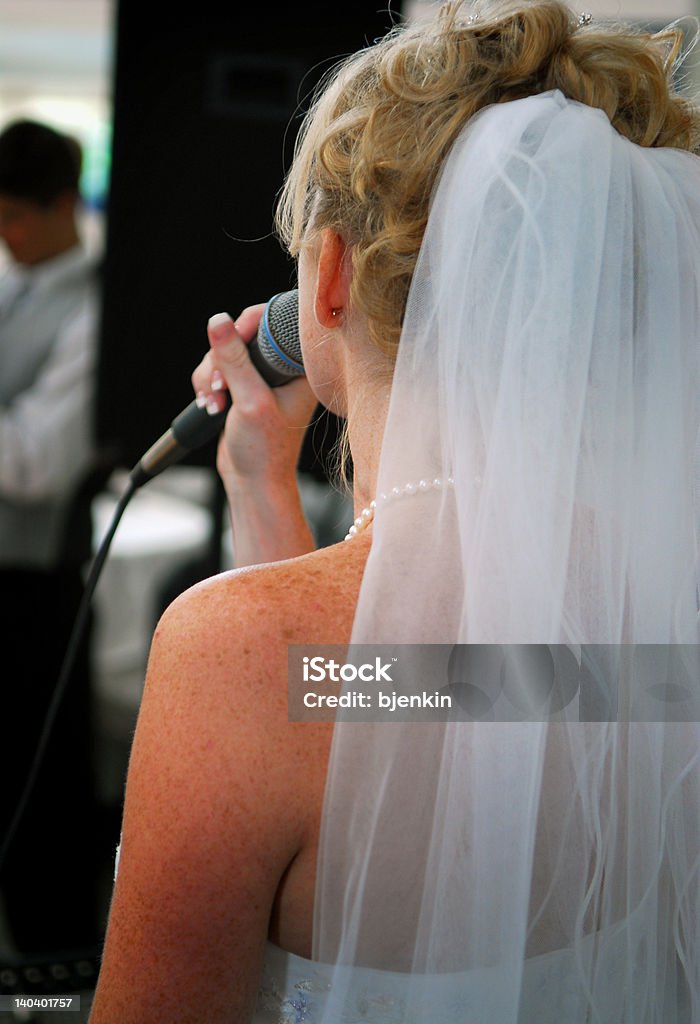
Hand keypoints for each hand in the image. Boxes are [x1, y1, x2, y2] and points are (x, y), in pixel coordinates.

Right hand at [191, 303, 318, 563]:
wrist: (254, 482)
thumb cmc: (264, 450)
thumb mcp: (249, 401)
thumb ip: (234, 360)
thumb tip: (217, 321)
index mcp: (300, 367)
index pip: (275, 322)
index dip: (249, 326)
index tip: (232, 343)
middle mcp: (283, 368)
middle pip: (242, 335)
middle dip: (222, 360)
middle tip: (222, 386)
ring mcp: (262, 378)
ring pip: (224, 352)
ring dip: (211, 376)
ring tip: (215, 403)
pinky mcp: (243, 387)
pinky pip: (217, 370)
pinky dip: (207, 384)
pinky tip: (211, 406)